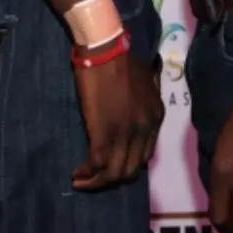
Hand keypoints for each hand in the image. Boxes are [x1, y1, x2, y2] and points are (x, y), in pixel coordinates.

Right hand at [70, 32, 164, 190]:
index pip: (147, 156)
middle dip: (112, 179)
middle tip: (95, 178)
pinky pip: (98, 164)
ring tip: (81, 181)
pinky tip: (76, 173)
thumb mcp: (147, 79)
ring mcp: (125, 133)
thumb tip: (143, 102)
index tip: (112, 165)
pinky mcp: (104, 132)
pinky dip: (86, 173)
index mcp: (156, 116)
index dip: (129, 165)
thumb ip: (149, 93)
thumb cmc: (123, 59)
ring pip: (115, 172)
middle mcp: (145, 129)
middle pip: (131, 170)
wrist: (107, 50)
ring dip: (97, 182)